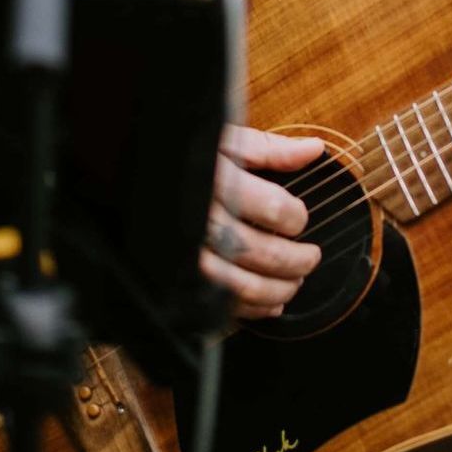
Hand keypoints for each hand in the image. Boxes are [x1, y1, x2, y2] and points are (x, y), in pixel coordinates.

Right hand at [198, 125, 325, 321]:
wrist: (137, 180)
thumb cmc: (185, 158)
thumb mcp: (224, 141)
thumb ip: (270, 149)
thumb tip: (314, 150)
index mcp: (218, 183)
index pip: (274, 209)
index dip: (296, 218)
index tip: (299, 218)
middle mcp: (203, 222)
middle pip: (262, 252)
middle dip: (296, 260)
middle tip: (311, 256)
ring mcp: (190, 255)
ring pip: (245, 286)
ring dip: (279, 289)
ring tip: (296, 281)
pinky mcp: (182, 279)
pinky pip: (222, 304)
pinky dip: (254, 309)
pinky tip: (272, 303)